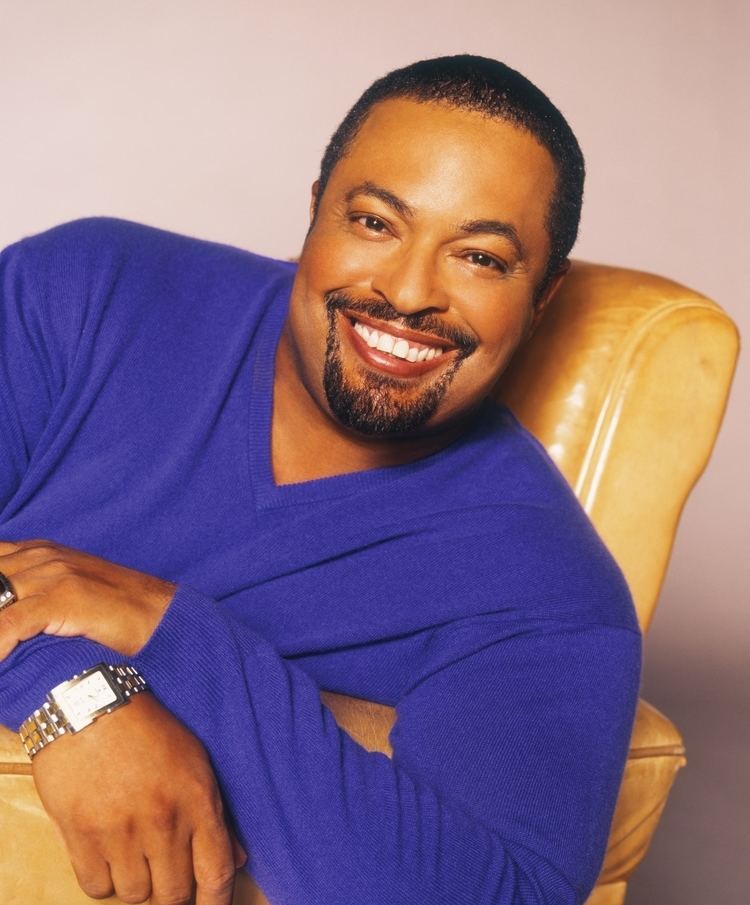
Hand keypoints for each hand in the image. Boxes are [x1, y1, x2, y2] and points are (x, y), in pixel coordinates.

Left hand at [0, 539, 175, 656]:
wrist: (164, 616)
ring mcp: (53, 574)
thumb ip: (31, 598)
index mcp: (37, 552)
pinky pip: (9, 623)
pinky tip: (0, 661)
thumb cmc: (116, 614)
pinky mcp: (65, 597)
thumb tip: (6, 624)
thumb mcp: (66, 595)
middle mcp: (39, 557)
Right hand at [32, 691, 245, 904]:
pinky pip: (96, 888)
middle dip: (173, 896)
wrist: (91, 706)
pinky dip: (104, 880)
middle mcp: (163, 821)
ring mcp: (121, 831)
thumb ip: (214, 814)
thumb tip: (238, 861)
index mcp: (197, 800)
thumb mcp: (194, 761)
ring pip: (134, 896)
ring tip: (135, 858)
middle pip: (174, 895)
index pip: (217, 873)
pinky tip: (108, 855)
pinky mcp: (81, 835)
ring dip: (137, 886)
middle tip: (166, 883)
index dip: (217, 904)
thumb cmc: (148, 730)